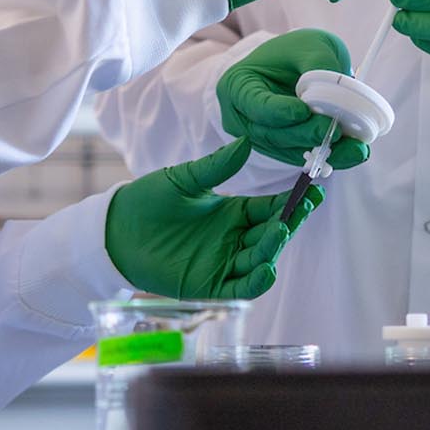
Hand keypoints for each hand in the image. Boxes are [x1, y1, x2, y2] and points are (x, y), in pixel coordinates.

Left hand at [103, 139, 322, 299]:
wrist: (116, 230)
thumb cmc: (149, 201)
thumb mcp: (184, 179)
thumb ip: (216, 166)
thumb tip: (246, 142)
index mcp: (234, 212)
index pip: (272, 208)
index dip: (293, 202)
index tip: (313, 191)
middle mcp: (235, 239)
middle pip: (271, 234)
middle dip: (289, 223)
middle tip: (302, 208)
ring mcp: (224, 262)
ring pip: (260, 260)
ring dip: (273, 249)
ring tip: (279, 231)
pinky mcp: (210, 285)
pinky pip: (241, 287)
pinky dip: (256, 282)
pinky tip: (266, 269)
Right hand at [214, 29, 372, 169]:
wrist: (294, 67)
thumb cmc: (294, 54)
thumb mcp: (308, 45)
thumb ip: (320, 63)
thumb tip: (340, 91)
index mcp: (238, 86)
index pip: (253, 104)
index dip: (278, 111)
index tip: (303, 110)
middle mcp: (244, 118)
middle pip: (272, 134)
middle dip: (305, 134)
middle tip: (332, 130)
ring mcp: (261, 138)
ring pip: (290, 151)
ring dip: (322, 151)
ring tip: (353, 147)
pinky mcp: (283, 151)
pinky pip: (303, 158)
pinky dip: (329, 156)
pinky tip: (351, 152)